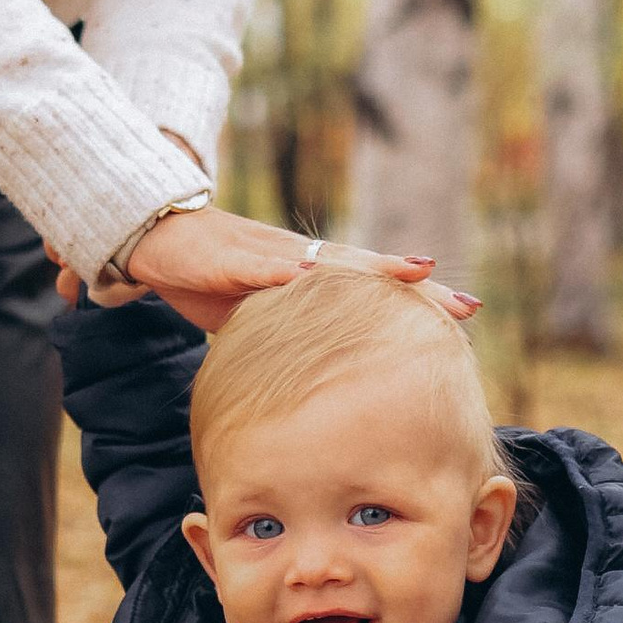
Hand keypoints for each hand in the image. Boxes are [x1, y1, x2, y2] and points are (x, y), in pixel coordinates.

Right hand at [51, 215, 479, 337]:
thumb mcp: (246, 318)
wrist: (152, 237)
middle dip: (421, 290)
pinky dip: (311, 273)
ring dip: (382, 270)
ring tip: (426, 274)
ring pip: (339, 264)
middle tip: (470, 307)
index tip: (461, 317)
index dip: (415, 302)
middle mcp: (300, 260)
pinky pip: (282, 267)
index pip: (369, 290)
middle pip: (370, 274)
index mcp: (305, 277)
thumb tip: (304, 385)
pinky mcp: (241, 259)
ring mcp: (274, 256)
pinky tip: (335, 277)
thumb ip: (279, 339)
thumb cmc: (201, 275)